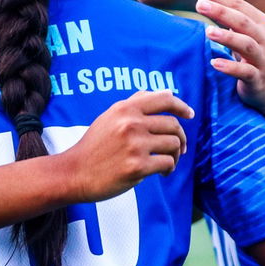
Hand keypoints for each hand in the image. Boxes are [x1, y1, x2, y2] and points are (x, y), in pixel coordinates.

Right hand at [61, 89, 192, 201]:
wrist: (75, 172)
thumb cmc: (94, 146)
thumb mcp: (110, 117)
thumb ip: (136, 104)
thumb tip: (166, 92)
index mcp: (125, 109)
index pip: (164, 99)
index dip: (182, 106)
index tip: (190, 115)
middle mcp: (131, 123)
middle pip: (173, 125)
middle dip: (180, 138)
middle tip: (179, 148)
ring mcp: (135, 145)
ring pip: (173, 145)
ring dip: (176, 155)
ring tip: (168, 162)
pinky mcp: (138, 167)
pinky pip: (167, 163)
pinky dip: (169, 169)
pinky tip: (162, 173)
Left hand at [194, 0, 264, 113]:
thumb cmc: (258, 56)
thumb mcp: (247, 31)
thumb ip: (233, 10)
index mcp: (261, 23)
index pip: (238, 5)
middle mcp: (264, 38)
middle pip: (242, 21)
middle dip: (221, 12)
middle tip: (199, 5)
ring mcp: (263, 58)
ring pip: (246, 45)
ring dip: (227, 37)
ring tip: (207, 32)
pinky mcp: (259, 78)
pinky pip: (245, 72)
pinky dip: (230, 67)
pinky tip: (215, 63)